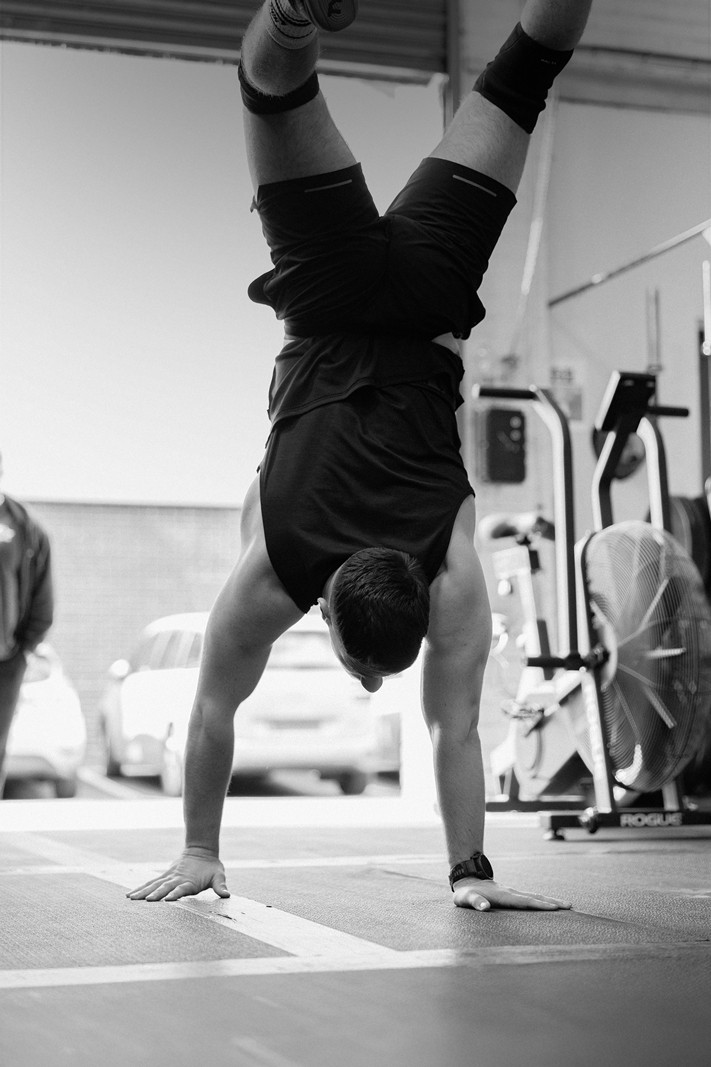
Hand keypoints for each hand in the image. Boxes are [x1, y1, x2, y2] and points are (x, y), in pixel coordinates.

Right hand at [127, 848, 229, 901]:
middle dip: (155, 894)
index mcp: (190, 881)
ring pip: (154, 885)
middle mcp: (177, 879)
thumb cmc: (211, 867)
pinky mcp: (165, 876)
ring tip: (131, 899)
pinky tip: (130, 894)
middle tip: (145, 901)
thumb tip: (227, 895)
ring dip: (143, 891)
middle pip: (165, 887)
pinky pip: (151, 883)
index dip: (175, 893)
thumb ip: (221, 885)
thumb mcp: (219, 875)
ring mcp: (170, 877)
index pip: (182, 888)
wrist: (201, 851)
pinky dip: (142, 888)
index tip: (167, 899)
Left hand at [453, 878, 570, 910]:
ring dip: (550, 901)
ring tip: (567, 905)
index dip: (539, 905)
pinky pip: (530, 899)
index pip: (525, 902)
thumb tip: (484, 907)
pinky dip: (543, 902)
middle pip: (535, 897)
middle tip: (570, 906)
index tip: (555, 907)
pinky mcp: (513, 896)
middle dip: (553, 902)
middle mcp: (512, 893)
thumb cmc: (466, 893)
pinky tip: (550, 906)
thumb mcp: (466, 899)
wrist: (467, 880)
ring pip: (535, 897)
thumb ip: (475, 902)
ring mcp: (513, 894)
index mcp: (504, 896)